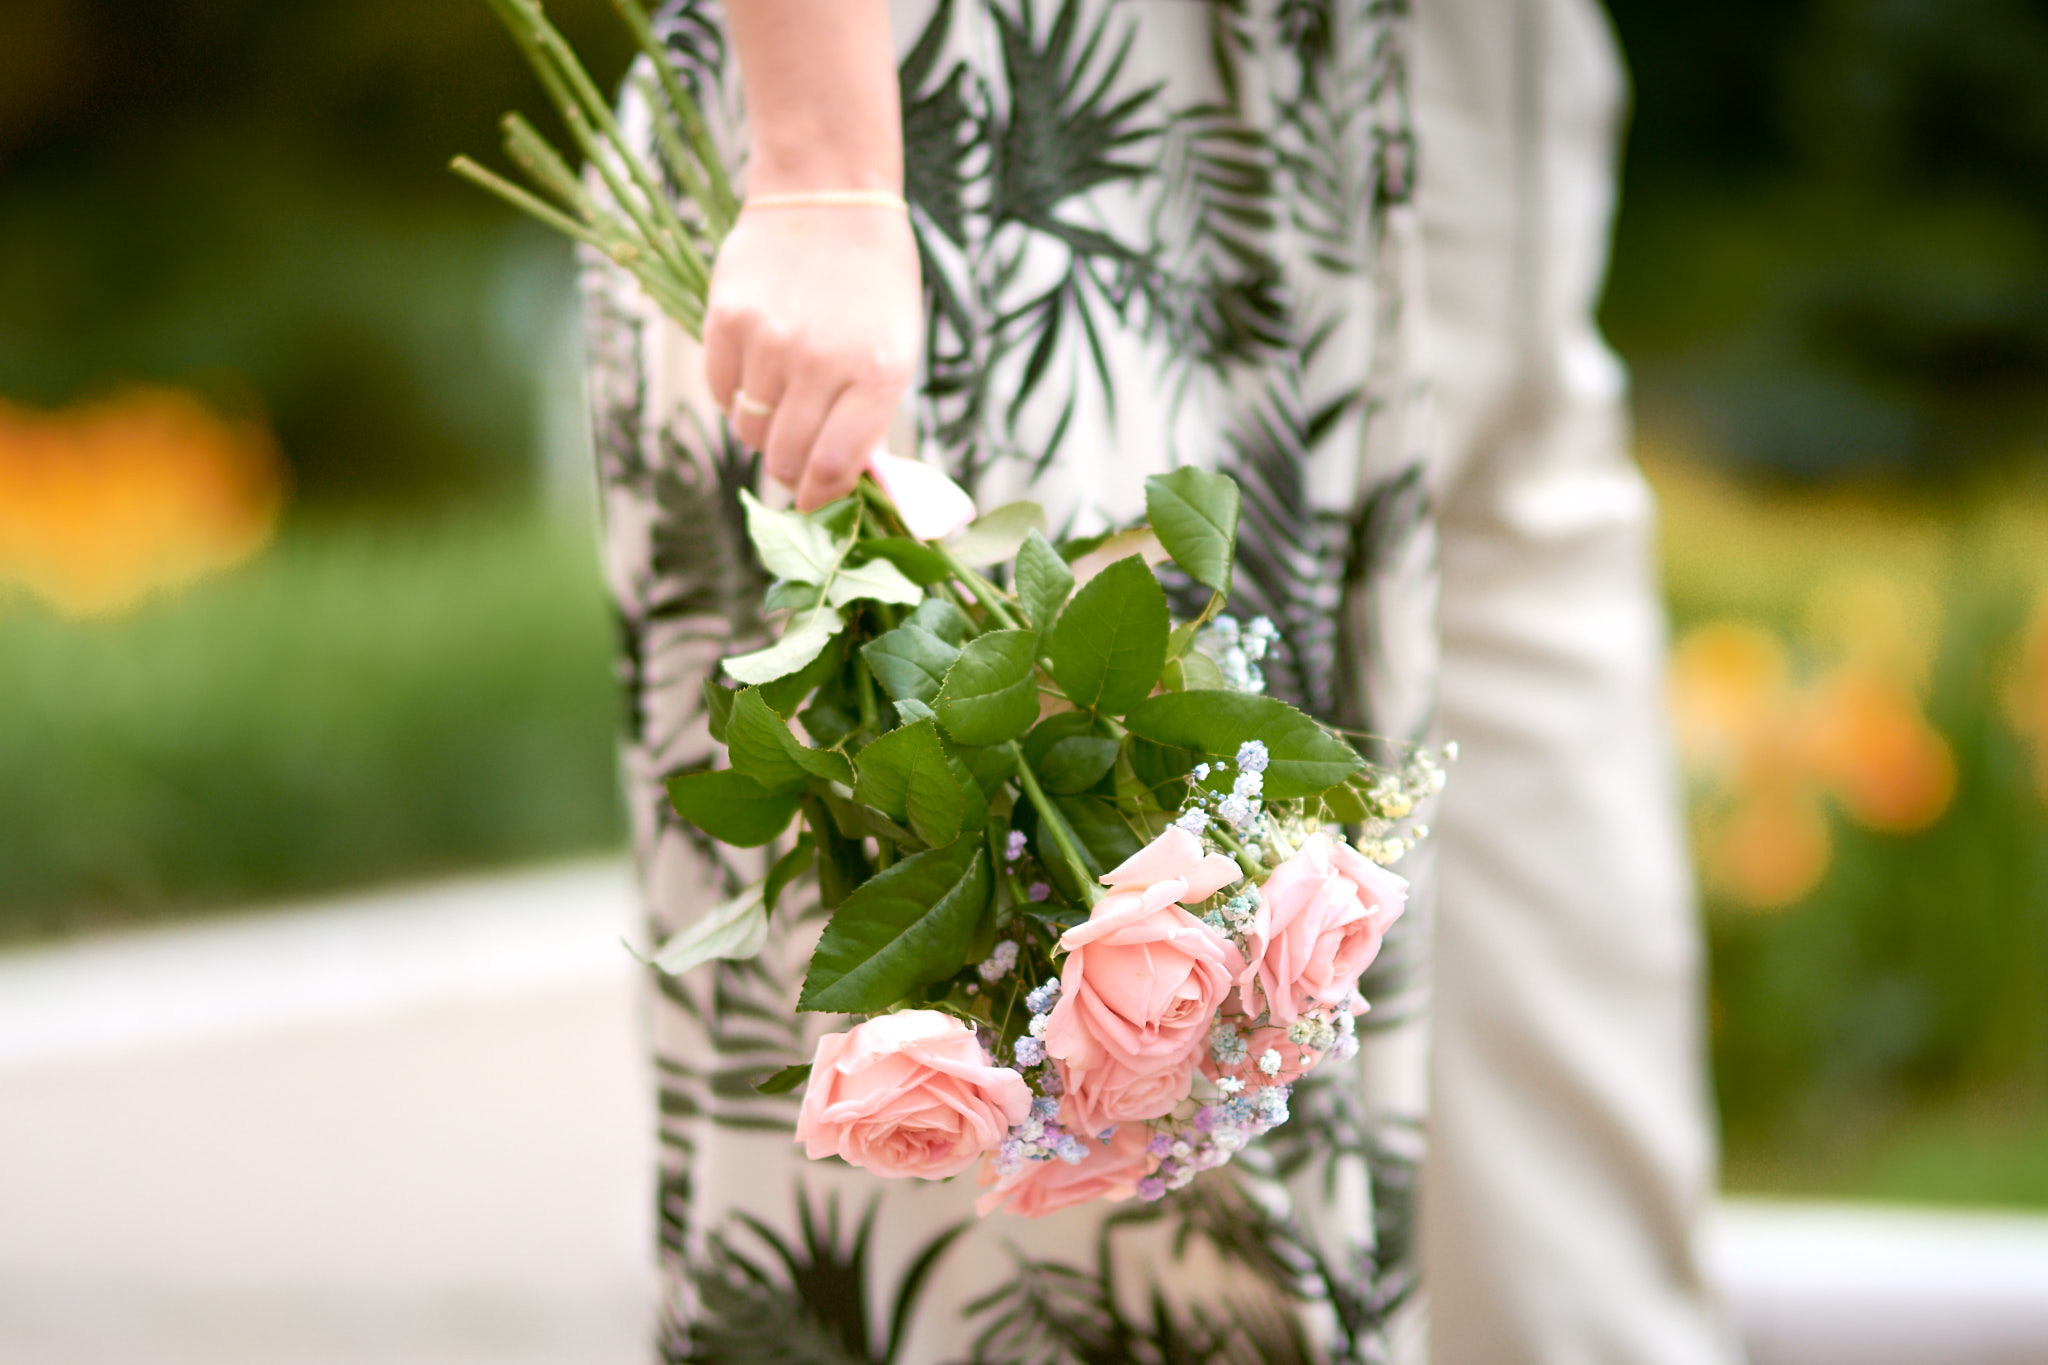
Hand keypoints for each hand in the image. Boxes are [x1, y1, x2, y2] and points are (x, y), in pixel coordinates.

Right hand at [701, 205, 921, 510]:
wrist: (829, 193)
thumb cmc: (873, 281)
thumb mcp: (896, 346)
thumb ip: (870, 416)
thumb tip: (843, 482)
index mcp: (876, 373)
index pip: (834, 468)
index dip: (820, 500)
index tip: (815, 507)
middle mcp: (820, 361)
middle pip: (785, 458)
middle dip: (791, 470)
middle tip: (797, 457)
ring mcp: (768, 341)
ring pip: (749, 429)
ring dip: (763, 428)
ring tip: (783, 395)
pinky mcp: (726, 319)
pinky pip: (720, 391)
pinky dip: (735, 394)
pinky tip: (757, 366)